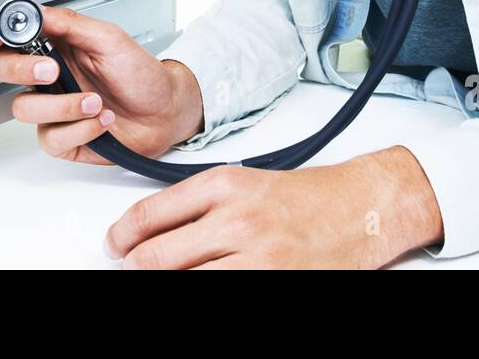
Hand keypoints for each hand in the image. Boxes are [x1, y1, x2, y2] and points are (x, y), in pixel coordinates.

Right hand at [0, 5, 202, 163]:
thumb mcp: (109, 38)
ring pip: (24, 108)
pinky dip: (80, 129)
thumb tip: (35, 11)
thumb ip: (69, 24)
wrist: (165, 112)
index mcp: (54, 46)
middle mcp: (48, 77)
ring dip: (64, 106)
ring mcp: (52, 108)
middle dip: (19, 69)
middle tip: (51, 69)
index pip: (8, 38)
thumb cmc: (141, 74)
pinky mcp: (62, 138)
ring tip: (96, 101)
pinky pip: (50, 138)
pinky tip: (101, 120)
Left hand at [103, 148, 442, 268]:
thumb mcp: (247, 183)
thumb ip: (200, 204)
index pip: (149, 215)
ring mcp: (256, 257)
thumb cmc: (309, 196)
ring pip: (181, 280)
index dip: (121, 237)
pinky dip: (201, 290)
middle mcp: (237, 219)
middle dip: (135, 268)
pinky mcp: (273, 281)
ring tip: (163, 278)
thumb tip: (152, 230)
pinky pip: (219, 293)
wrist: (363, 207)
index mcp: (225, 184)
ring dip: (163, 283)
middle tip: (131, 267)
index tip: (115, 245)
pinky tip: (200, 284)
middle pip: (156, 257)